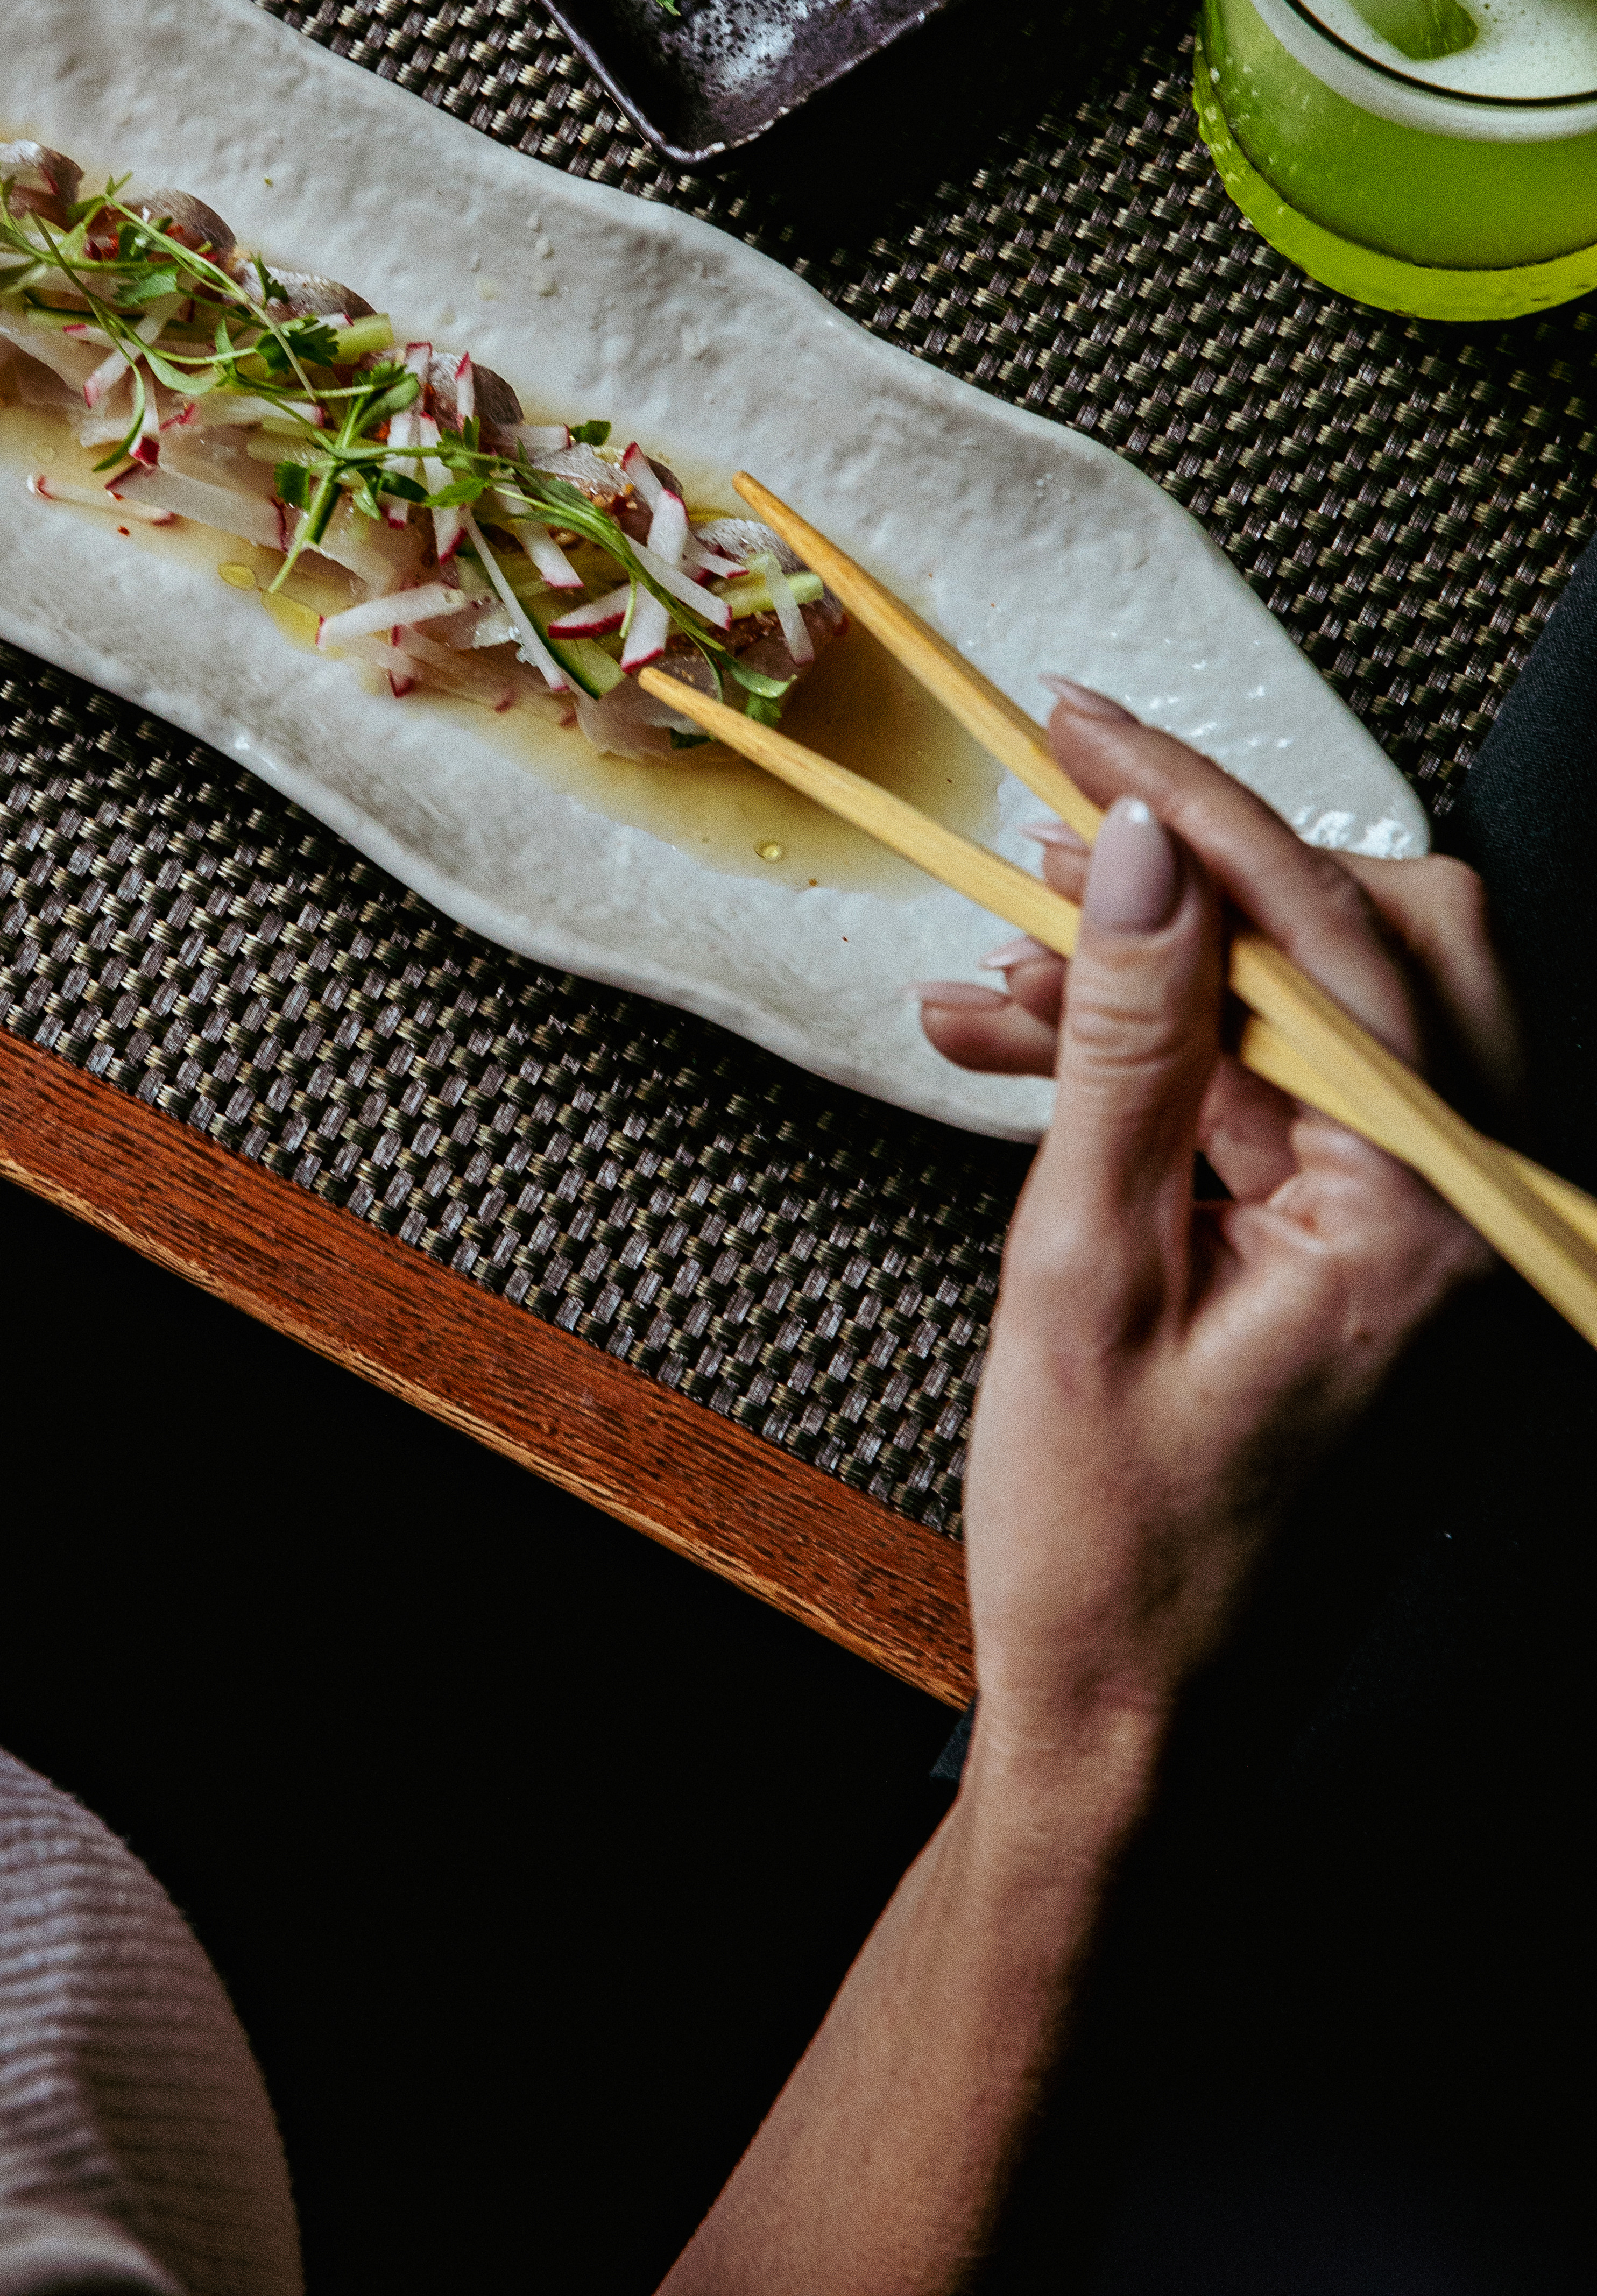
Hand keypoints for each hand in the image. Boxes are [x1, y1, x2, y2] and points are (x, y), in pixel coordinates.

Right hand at [921, 694, 1498, 1775]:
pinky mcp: (1359, 1237)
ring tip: (986, 977)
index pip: (1334, 935)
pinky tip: (1013, 1045)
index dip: (1197, 809)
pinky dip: (1155, 1054)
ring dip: (1153, 969)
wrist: (1126, 1706)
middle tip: (1060, 823)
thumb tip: (1146, 855)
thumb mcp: (1083, 1265)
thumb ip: (1125, 1044)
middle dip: (1209, 872)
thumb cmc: (1110, 1538)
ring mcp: (1416, 1224)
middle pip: (1382, 937)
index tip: (1085, 733)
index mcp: (1418, 1223)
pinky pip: (1272, 1088)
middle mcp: (1454, 1209)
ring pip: (1311, 1004)